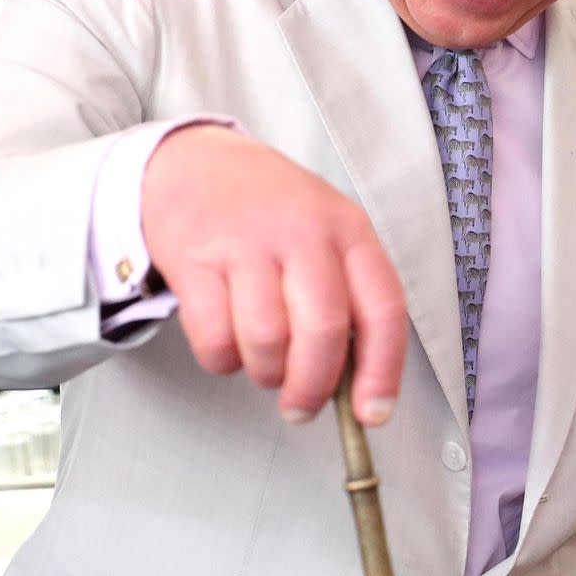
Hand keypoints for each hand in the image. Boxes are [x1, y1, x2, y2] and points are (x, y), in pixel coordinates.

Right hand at [141, 126, 407, 425]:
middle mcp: (302, 232)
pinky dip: (222, 359)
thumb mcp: (325, 230)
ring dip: (265, 373)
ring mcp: (246, 244)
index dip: (382, 372)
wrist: (192, 162)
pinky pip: (214, 337)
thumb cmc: (269, 209)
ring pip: (266, 341)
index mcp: (348, 229)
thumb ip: (346, 295)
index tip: (373, 413)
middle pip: (322, 332)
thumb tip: (357, 385)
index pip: (382, 309)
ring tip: (263, 364)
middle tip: (301, 408)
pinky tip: (227, 343)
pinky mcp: (195, 259)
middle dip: (312, 388)